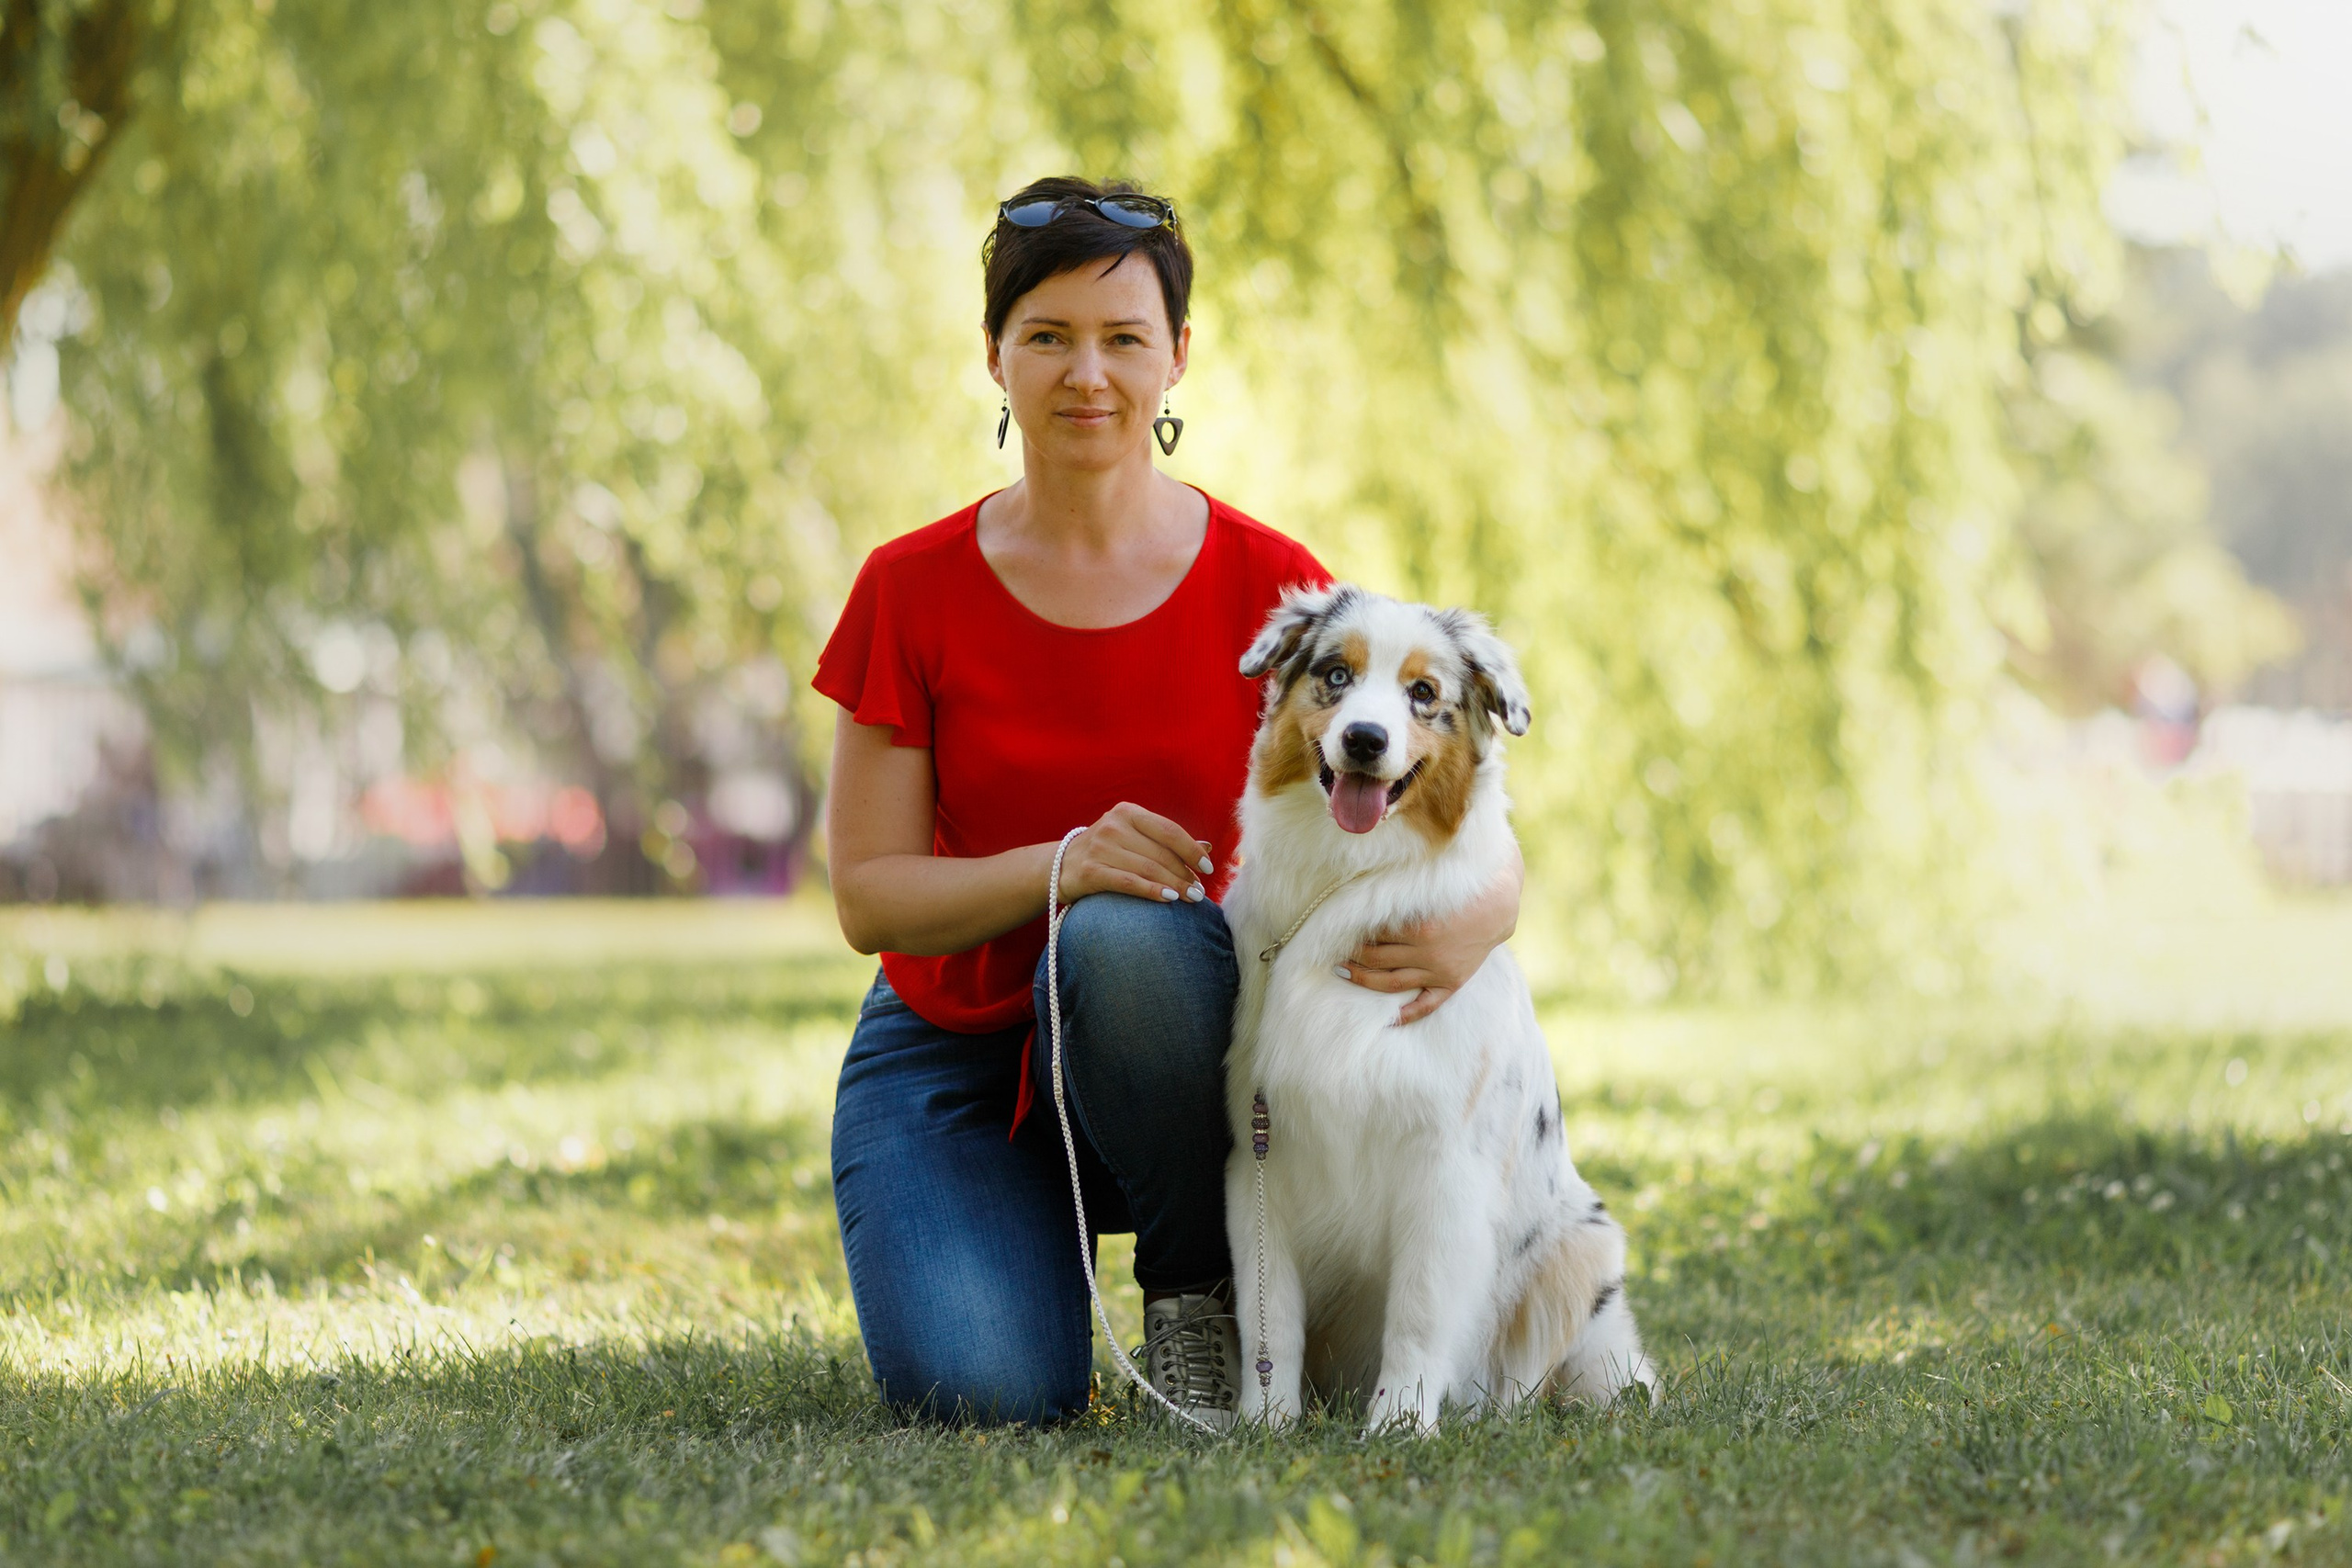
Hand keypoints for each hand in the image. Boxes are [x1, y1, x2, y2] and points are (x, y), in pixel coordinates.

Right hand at [1056, 802, 1213, 906]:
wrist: (1060, 865)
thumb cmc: (1107, 851)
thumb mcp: (1134, 837)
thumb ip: (1166, 841)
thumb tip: (1206, 846)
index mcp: (1128, 813)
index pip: (1169, 830)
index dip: (1191, 850)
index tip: (1208, 868)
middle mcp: (1113, 826)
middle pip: (1161, 853)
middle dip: (1185, 874)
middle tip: (1200, 892)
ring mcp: (1100, 848)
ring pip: (1148, 869)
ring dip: (1175, 886)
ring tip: (1191, 898)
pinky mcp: (1090, 871)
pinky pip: (1128, 882)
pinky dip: (1151, 891)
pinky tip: (1168, 900)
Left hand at [1338, 854, 1521, 1023]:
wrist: (1498, 904)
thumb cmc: (1458, 886)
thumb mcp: (1426, 884)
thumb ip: (1397, 891)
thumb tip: (1360, 885)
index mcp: (1419, 926)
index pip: (1372, 934)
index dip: (1351, 931)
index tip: (1335, 928)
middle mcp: (1427, 952)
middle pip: (1375, 959)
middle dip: (1351, 954)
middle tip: (1334, 948)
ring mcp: (1439, 971)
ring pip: (1390, 983)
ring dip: (1362, 978)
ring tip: (1343, 970)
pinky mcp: (1451, 983)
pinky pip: (1425, 1006)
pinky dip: (1405, 1016)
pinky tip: (1385, 1020)